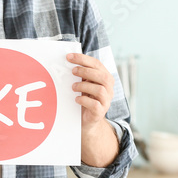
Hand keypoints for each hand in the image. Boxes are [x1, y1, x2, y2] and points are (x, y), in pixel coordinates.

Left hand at [68, 52, 119, 167]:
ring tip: (73, 87)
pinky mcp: (100, 112)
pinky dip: (84, 100)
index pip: (97, 64)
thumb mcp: (84, 84)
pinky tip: (76, 99)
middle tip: (72, 71)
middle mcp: (109, 89)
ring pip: (100, 90)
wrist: (87, 121)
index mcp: (105, 78)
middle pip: (102, 76)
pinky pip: (94, 104)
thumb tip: (68, 61)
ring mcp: (106, 101)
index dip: (83, 59)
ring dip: (84, 86)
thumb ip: (81, 74)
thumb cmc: (84, 98)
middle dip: (85, 71)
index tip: (69, 57)